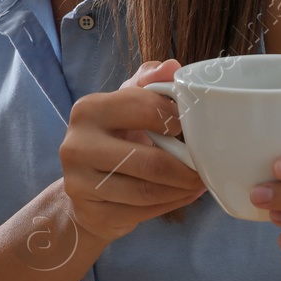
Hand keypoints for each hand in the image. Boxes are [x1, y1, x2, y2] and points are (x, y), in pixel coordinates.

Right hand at [61, 59, 206, 242]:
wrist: (85, 187)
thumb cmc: (115, 137)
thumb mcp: (127, 104)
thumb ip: (149, 82)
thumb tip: (172, 67)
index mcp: (88, 109)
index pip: (146, 110)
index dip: (178, 120)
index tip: (193, 128)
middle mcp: (76, 145)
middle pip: (150, 162)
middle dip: (186, 168)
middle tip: (204, 168)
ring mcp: (79, 183)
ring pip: (147, 192)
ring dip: (181, 189)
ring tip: (197, 183)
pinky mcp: (90, 212)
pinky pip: (141, 213)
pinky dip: (169, 205)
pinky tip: (180, 196)